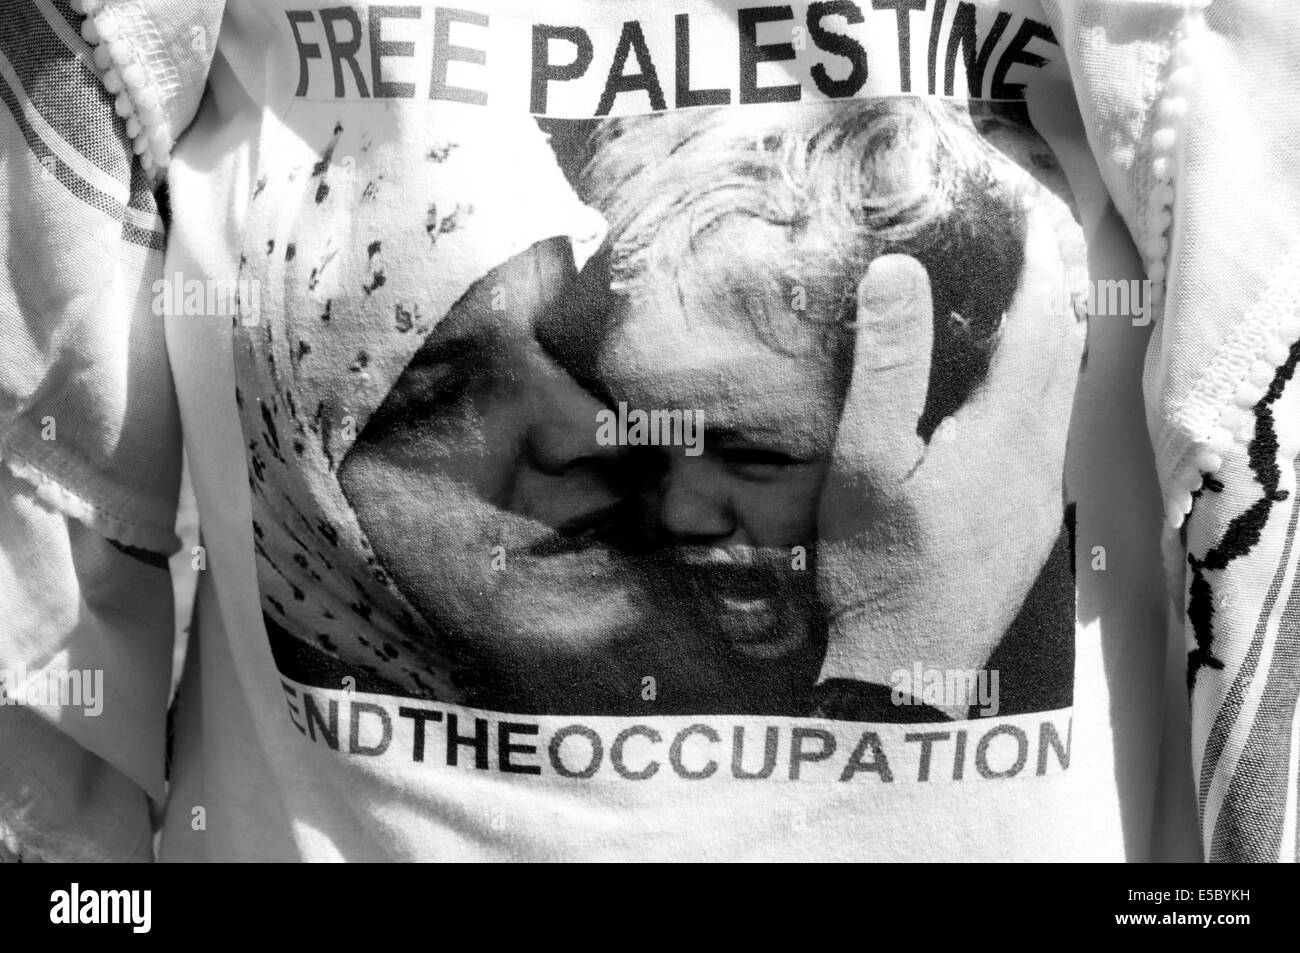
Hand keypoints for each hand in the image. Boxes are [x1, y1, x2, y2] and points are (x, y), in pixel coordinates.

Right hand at [815, 202, 1086, 718]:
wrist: (905, 675)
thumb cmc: (879, 568)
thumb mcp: (866, 463)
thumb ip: (888, 367)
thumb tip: (900, 270)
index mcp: (1009, 434)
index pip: (1042, 326)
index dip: (1036, 268)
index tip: (1021, 219)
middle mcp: (1041, 461)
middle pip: (1061, 361)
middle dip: (1044, 302)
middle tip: (1011, 256)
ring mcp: (1039, 502)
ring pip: (1055, 405)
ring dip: (1038, 354)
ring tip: (998, 320)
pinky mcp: (1026, 532)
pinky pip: (1041, 442)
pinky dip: (1027, 400)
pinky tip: (986, 412)